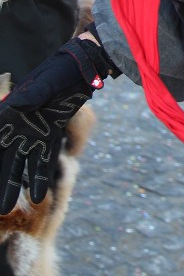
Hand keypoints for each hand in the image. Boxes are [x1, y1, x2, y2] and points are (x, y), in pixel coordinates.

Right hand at [0, 33, 117, 213]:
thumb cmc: (62, 68)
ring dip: (14, 185)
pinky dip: (39, 178)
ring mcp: (33, 131)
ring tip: (6, 208)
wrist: (83, 66)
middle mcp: (17, 124)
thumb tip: (21, 106)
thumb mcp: (49, 80)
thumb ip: (34, 95)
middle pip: (3, 158)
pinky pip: (42, 160)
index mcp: (10, 110)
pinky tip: (39, 197)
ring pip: (20, 164)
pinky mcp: (50, 134)